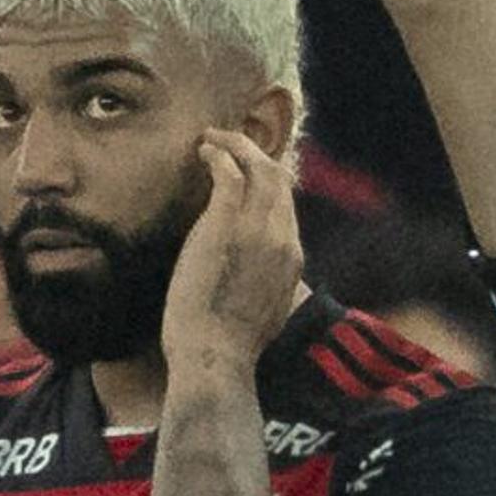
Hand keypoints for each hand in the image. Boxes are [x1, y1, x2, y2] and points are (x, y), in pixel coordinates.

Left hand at [164, 131, 301, 369]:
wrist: (215, 357)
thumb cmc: (228, 348)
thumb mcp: (265, 317)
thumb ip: (269, 291)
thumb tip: (261, 286)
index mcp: (292, 260)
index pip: (288, 207)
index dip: (268, 185)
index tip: (247, 174)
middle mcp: (282, 238)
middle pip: (280, 180)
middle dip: (256, 155)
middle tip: (231, 143)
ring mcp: (257, 229)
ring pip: (260, 168)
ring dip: (237, 146)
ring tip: (214, 138)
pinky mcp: (226, 224)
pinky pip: (230, 173)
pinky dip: (219, 154)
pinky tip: (204, 149)